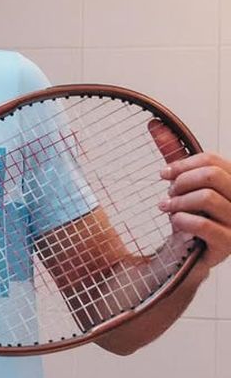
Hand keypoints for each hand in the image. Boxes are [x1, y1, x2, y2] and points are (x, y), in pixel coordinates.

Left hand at [156, 140, 230, 278]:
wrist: (189, 253)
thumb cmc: (193, 214)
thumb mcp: (184, 182)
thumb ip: (173, 155)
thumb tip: (154, 124)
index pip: (212, 161)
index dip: (183, 164)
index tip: (163, 174)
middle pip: (212, 175)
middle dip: (182, 182)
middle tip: (168, 194)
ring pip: (207, 198)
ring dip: (179, 202)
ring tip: (167, 209)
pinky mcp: (228, 244)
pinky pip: (203, 226)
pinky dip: (182, 221)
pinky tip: (176, 222)